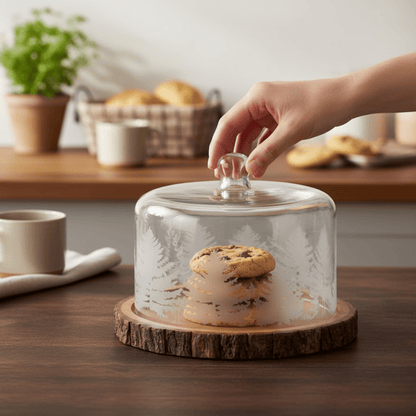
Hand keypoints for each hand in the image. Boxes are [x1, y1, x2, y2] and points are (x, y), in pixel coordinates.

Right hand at [208, 76, 352, 177]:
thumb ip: (269, 151)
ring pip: (247, 134)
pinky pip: (261, 135)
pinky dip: (257, 149)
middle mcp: (259, 101)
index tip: (214, 165)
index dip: (218, 146)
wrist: (346, 97)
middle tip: (224, 173)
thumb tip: (251, 171)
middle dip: (228, 151)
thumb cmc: (322, 104)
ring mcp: (268, 109)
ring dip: (243, 152)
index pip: (228, 124)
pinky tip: (255, 162)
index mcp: (257, 97)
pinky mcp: (278, 117)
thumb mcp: (292, 130)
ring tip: (239, 172)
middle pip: (234, 129)